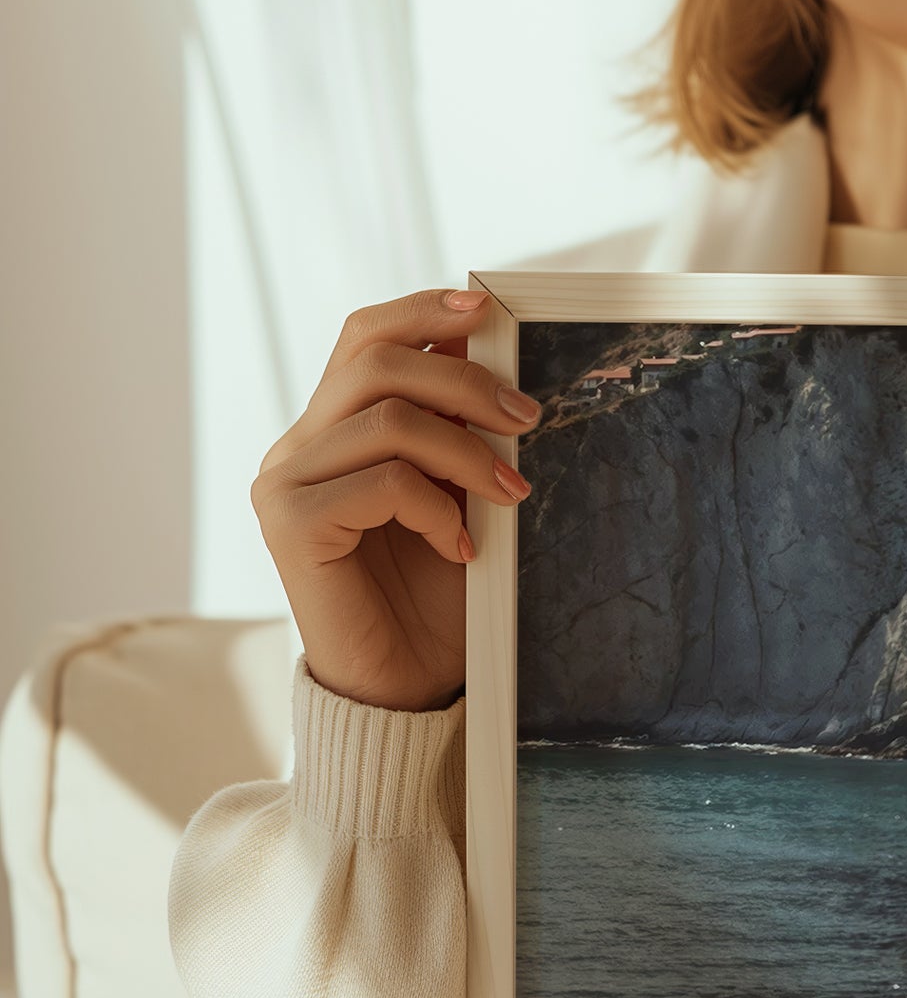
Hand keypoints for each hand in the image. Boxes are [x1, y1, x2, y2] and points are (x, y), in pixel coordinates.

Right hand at [251, 288, 538, 712]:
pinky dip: (436, 508)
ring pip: (386, 416)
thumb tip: (497, 363)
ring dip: (467, 451)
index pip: (365, 338)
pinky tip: (460, 549)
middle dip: (465, 380)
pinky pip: (380, 481)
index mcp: (335, 430)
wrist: (406, 687)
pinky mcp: (291, 524)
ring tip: (512, 494)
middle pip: (376, 360)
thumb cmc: (438, 600)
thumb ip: (460, 438)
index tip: (486, 310)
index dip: (423, 311)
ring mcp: (286, 482)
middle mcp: (300, 446)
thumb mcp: (461, 502)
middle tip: (528, 421)